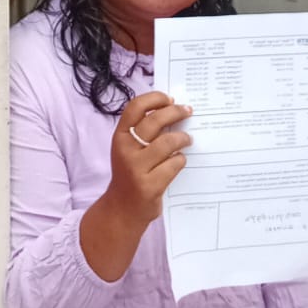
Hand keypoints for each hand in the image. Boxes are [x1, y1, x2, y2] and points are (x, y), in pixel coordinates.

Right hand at [101, 91, 193, 225]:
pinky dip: (180, 160)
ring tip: (187, 139)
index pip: (135, 107)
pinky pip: (173, 164)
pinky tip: (180, 160)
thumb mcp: (128, 149)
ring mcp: (136, 168)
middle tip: (188, 111)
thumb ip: (143, 132)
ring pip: (167, 143)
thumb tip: (172, 109)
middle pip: (155, 121)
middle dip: (175, 112)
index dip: (154, 98)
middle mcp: (125, 150)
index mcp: (119, 137)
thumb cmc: (130, 173)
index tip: (170, 99)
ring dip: (182, 138)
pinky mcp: (150, 185)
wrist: (122, 209)